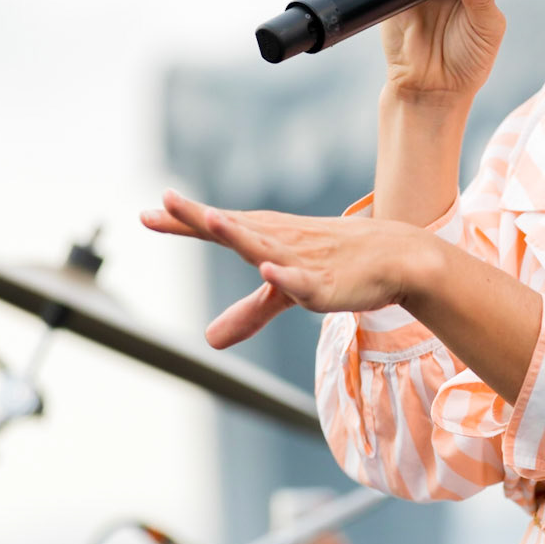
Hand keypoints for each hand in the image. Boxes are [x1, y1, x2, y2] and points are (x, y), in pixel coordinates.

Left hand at [141, 191, 430, 347]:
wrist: (398, 259)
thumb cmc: (338, 266)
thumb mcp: (285, 294)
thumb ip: (248, 314)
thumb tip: (209, 342)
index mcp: (267, 239)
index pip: (219, 228)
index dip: (182, 223)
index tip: (146, 216)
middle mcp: (279, 243)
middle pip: (233, 228)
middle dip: (198, 217)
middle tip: (164, 202)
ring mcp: (302, 262)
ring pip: (264, 247)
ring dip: (238, 234)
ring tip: (210, 219)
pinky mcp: (325, 285)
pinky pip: (302, 281)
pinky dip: (285, 275)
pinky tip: (268, 270)